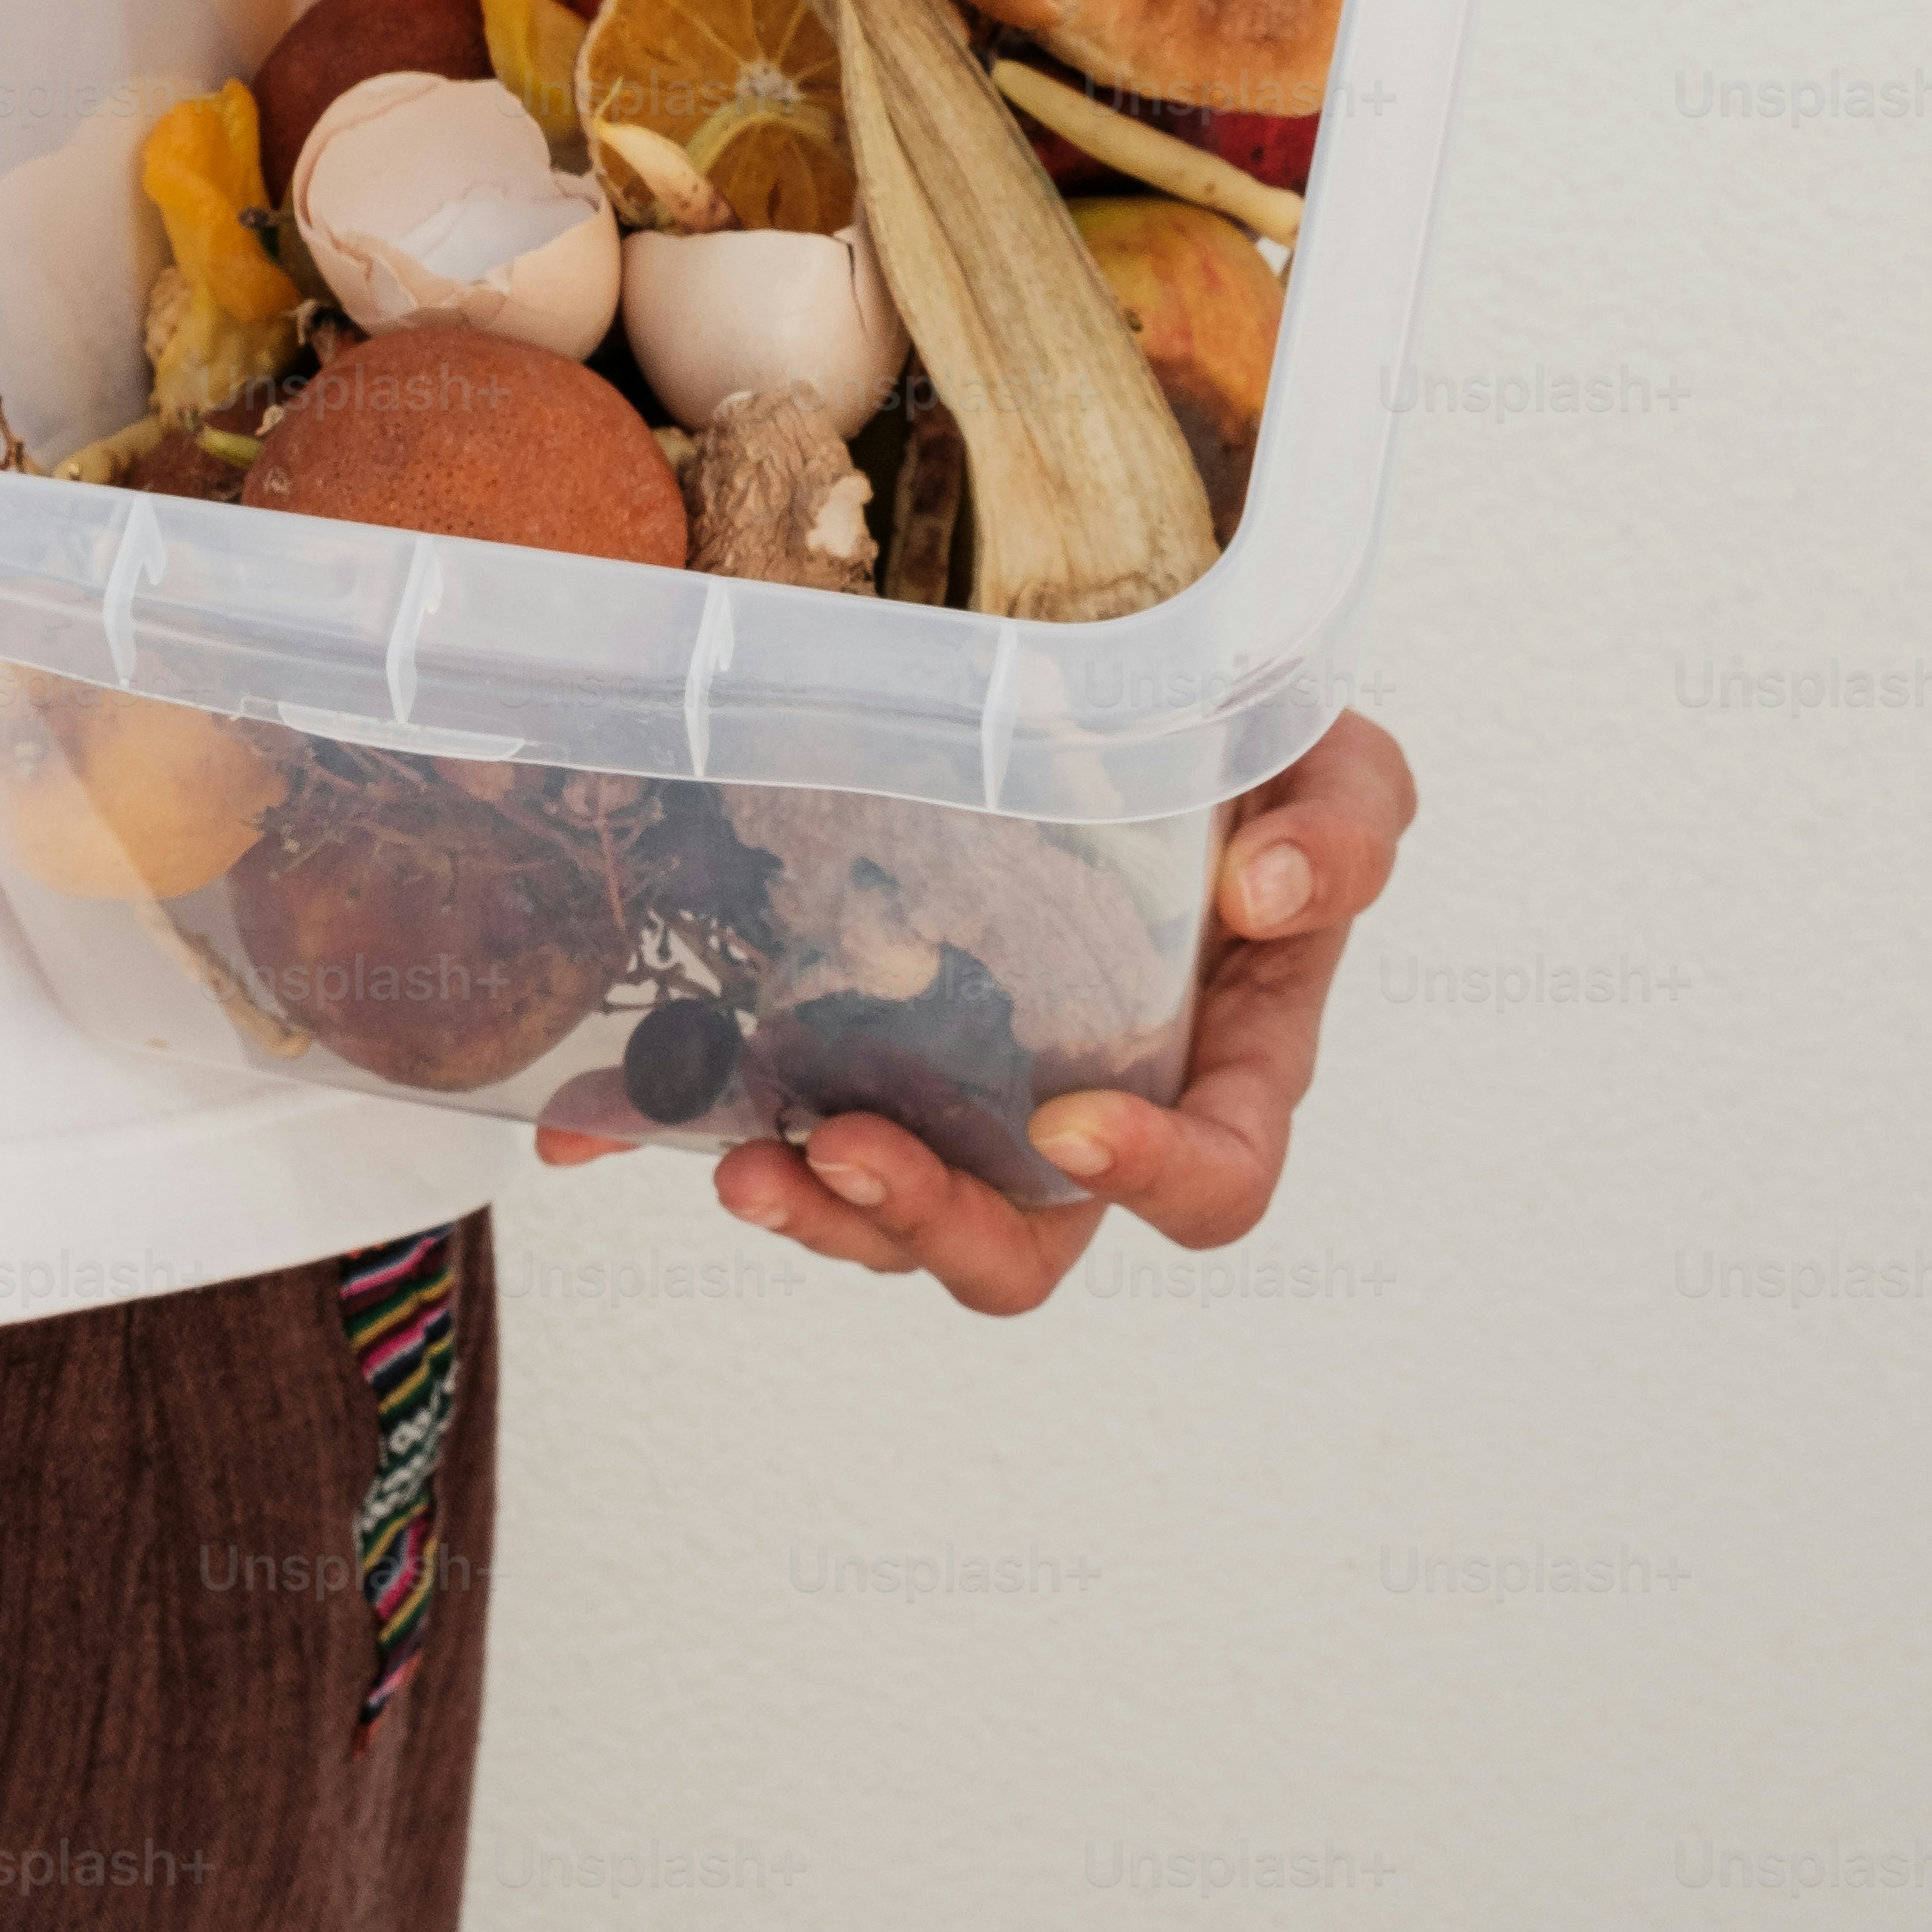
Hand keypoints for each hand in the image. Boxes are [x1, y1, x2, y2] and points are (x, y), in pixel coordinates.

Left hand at [530, 710, 1419, 1316]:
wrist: (1115, 690)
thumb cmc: (1245, 758)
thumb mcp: (1328, 767)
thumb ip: (1340, 828)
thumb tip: (1267, 900)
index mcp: (1221, 1063)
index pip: (1213, 1181)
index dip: (1151, 1178)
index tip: (1069, 1119)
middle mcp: (1088, 1104)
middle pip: (1024, 1242)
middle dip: (929, 1222)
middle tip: (844, 1148)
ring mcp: (963, 1084)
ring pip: (894, 1209)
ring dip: (816, 1204)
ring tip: (740, 1158)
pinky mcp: (852, 1039)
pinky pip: (768, 1108)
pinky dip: (672, 1122)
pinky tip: (590, 1120)